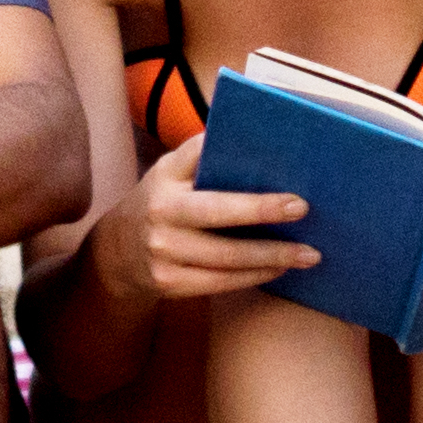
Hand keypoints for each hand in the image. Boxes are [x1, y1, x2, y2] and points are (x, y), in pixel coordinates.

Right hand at [101, 129, 316, 307]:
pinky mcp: (170, 283)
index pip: (201, 159)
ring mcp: (163, 252)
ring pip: (226, 257)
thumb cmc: (160, 202)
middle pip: (218, 213)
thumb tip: (254, 139)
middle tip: (302, 209)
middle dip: (262, 210)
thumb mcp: (169, 172)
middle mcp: (161, 213)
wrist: (116, 253)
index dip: (229, 153)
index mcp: (165, 179)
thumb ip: (202, 155)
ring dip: (271, 256)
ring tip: (307, 254)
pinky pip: (220, 282)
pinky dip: (254, 276)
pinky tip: (278, 269)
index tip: (271, 162)